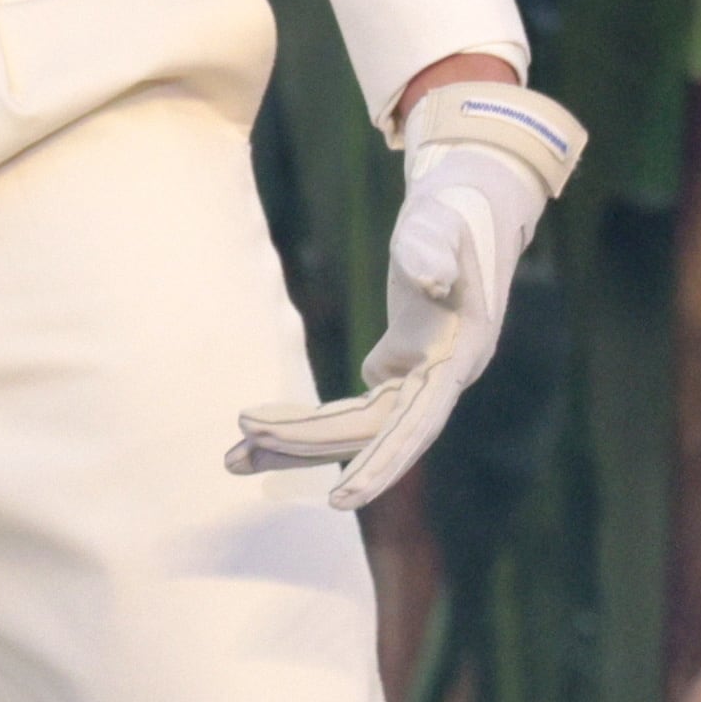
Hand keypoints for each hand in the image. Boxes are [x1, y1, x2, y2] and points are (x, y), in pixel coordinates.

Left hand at [227, 137, 544, 509]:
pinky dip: (308, 421)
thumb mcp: (440, 223)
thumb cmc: (452, 212)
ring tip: (233, 459)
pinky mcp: (399, 367)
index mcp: (459, 358)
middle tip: (239, 450)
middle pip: (370, 430)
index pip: (417, 426)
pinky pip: (351, 408)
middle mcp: (440, 380)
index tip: (340, 498)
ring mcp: (419, 377)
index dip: (380, 464)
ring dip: (297, 444)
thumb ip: (432, 249)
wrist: (467, 203)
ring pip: (355, 428)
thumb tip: (432, 279)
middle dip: (308, 445)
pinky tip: (260, 437)